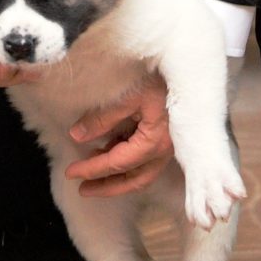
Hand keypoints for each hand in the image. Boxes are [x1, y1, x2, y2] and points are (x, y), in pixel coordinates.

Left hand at [65, 75, 173, 196]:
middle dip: (107, 187)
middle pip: (133, 180)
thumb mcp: (128, 97)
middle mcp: (164, 151)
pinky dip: (127, 164)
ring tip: (93, 175)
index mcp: (154, 142)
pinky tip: (109, 153)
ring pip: (142, 174)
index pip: (117, 163)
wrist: (189, 71)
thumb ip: (102, 118)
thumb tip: (77, 135)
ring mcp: (168, 148)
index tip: (71, 172)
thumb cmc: (160, 81)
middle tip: (83, 189)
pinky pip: (146, 161)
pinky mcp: (168, 140)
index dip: (92, 169)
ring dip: (118, 179)